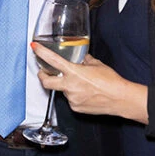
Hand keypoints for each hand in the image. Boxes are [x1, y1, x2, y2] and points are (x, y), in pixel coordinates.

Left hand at [32, 42, 148, 123]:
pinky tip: (86, 94)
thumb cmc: (111, 81)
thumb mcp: (97, 65)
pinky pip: (71, 100)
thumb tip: (82, 59)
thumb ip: (86, 61)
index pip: (52, 60)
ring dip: (68, 87)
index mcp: (74, 72)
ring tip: (83, 85)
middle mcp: (70, 86)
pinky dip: (75, 95)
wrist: (120, 99)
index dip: (41, 52)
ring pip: (63, 91)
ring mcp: (72, 98)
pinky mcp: (76, 108)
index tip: (34, 47)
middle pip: (46, 82)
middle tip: (44, 72)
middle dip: (42, 77)